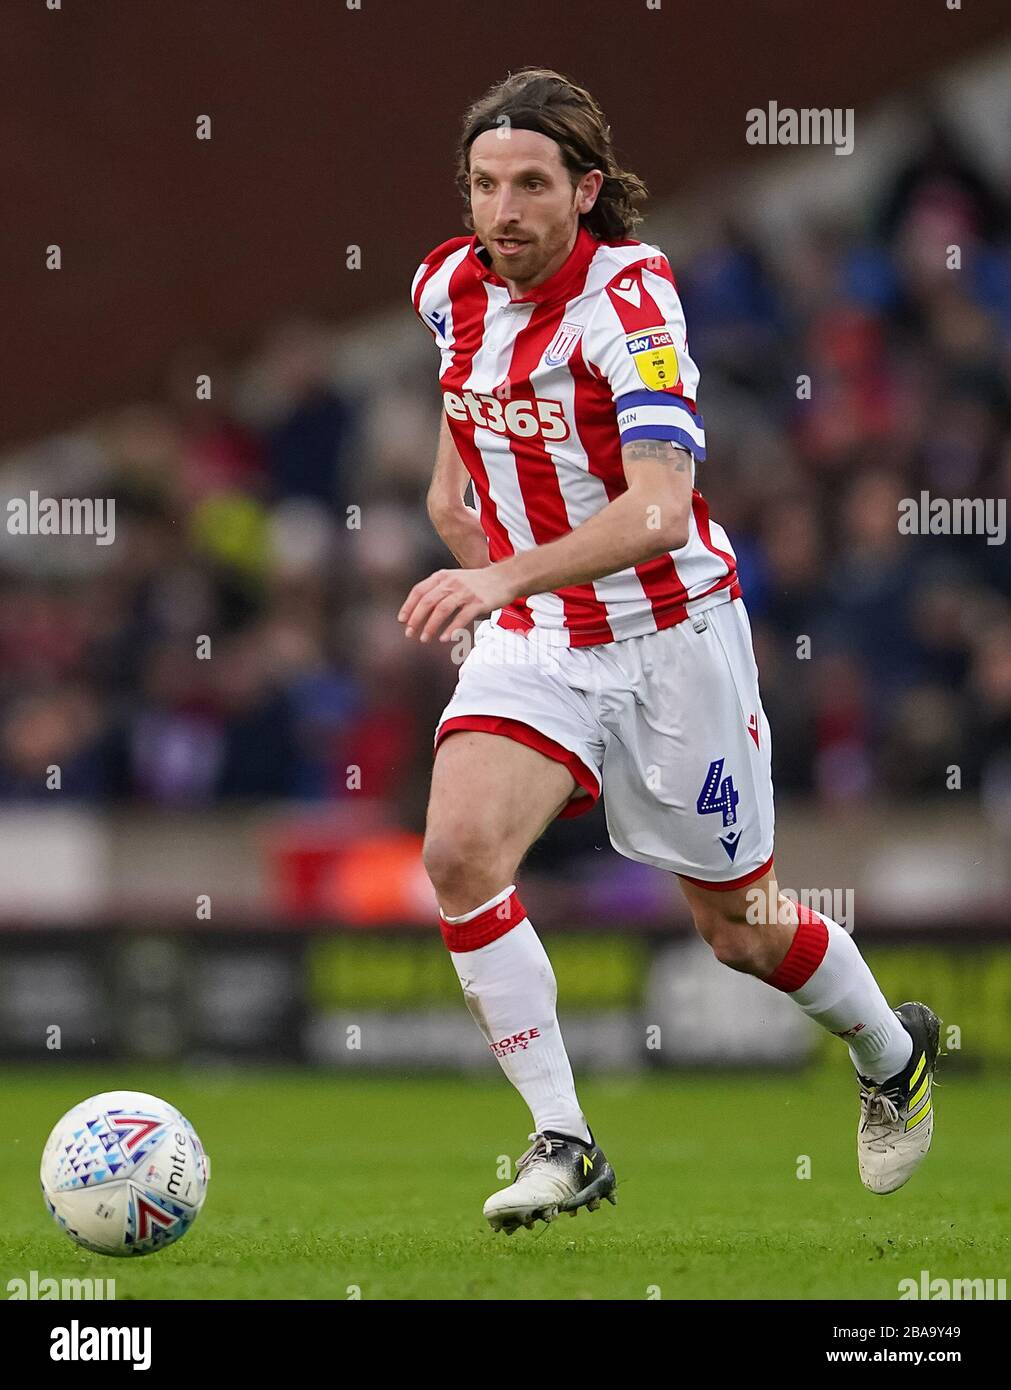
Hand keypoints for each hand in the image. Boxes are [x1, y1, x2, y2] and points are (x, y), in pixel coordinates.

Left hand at [398, 565, 513, 642]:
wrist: (505, 577)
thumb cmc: (478, 582)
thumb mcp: (455, 578)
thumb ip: (439, 588)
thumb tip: (420, 608)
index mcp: (443, 576)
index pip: (419, 591)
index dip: (408, 606)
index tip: (402, 620)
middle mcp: (452, 582)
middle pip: (427, 601)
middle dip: (416, 619)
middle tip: (410, 634)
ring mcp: (465, 592)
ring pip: (441, 610)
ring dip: (430, 626)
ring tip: (424, 639)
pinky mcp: (478, 602)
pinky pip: (461, 617)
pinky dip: (451, 629)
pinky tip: (445, 639)